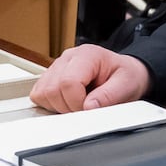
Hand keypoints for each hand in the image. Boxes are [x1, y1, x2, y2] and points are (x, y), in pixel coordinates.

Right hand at [30, 44, 150, 111]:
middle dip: (68, 107)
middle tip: (85, 109)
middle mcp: (68, 58)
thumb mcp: (127, 85)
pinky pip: (38, 95)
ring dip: (58, 106)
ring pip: (42, 93)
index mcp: (87, 55)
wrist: (123, 73)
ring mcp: (56, 67)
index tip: (89, 109)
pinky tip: (68, 102)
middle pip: (52, 89)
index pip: (68, 82)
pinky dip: (50, 104)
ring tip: (78, 104)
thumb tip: (88, 107)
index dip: (77, 103)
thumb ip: (109, 96)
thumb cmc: (125, 76)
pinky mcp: (50, 77)